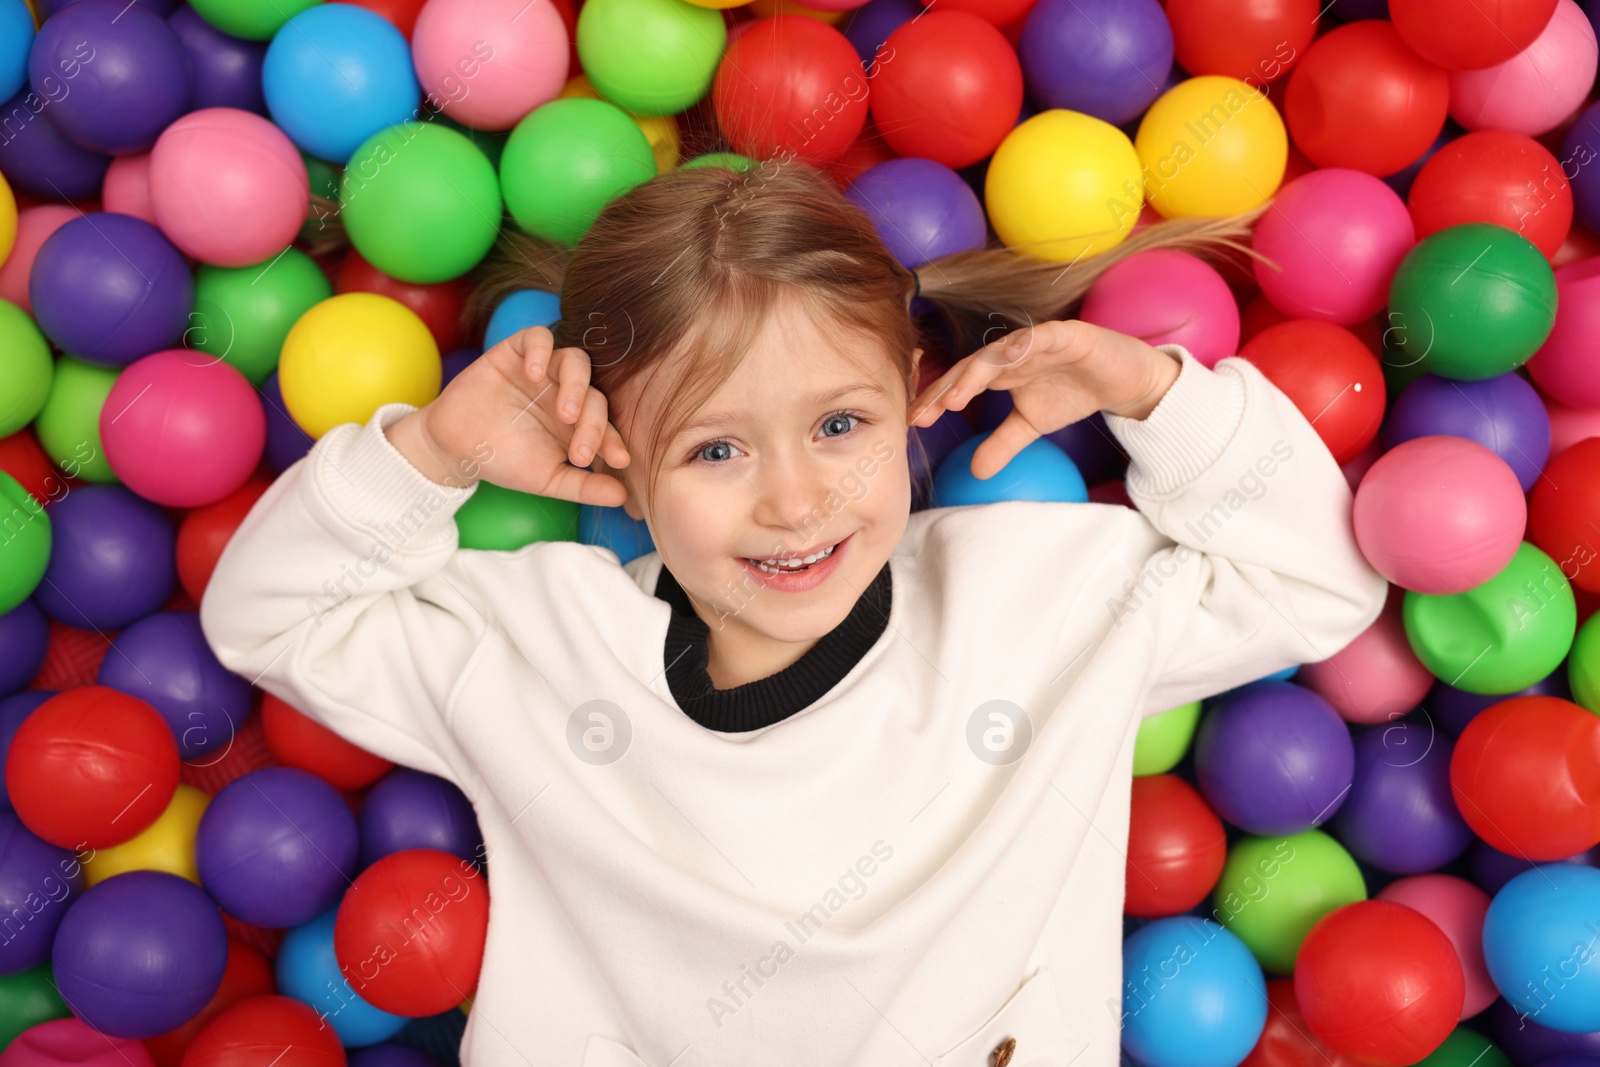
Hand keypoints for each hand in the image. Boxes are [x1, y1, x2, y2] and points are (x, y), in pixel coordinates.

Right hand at [384, 326, 631, 505]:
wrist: (456, 447)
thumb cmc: (504, 462)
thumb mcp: (547, 479)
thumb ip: (584, 486)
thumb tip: (622, 497)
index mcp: (578, 422)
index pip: (606, 424)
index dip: (613, 440)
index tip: (620, 460)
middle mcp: (565, 392)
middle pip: (595, 394)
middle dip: (594, 423)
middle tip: (581, 450)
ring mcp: (543, 371)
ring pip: (575, 361)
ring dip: (577, 385)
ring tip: (566, 413)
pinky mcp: (517, 352)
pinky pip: (538, 336)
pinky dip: (541, 350)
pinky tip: (534, 374)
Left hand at [907, 320, 1180, 480]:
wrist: (1123, 380)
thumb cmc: (1073, 393)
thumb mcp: (1032, 425)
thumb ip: (1003, 444)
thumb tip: (975, 472)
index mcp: (1000, 372)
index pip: (960, 383)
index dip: (936, 399)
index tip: (914, 422)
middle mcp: (1012, 353)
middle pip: (969, 367)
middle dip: (945, 389)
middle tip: (924, 413)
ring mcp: (1036, 341)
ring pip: (998, 352)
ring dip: (974, 372)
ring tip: (954, 396)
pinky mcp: (1066, 334)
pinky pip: (1041, 337)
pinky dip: (1024, 345)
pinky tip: (1007, 357)